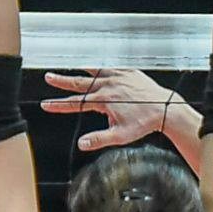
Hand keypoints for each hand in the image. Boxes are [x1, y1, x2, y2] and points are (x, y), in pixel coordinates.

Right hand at [41, 69, 197, 151]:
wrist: (165, 108)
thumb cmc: (144, 122)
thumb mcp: (120, 136)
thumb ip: (99, 139)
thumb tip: (82, 144)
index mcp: (104, 100)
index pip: (75, 103)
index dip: (59, 105)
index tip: (47, 104)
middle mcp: (109, 85)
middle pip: (79, 83)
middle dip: (62, 81)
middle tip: (49, 77)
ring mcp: (118, 76)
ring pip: (94, 72)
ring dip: (80, 71)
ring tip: (71, 68)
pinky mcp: (128, 72)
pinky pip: (110, 67)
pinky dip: (100, 68)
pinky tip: (97, 67)